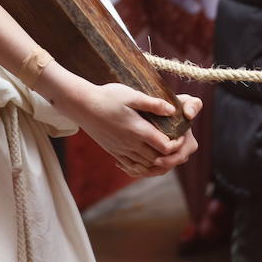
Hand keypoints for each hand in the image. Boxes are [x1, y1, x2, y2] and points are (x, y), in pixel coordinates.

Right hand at [58, 82, 196, 177]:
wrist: (82, 106)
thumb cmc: (107, 97)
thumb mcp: (131, 95)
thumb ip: (153, 103)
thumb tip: (173, 110)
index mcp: (138, 130)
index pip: (165, 147)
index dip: (176, 144)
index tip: (179, 134)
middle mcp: (131, 144)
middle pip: (157, 159)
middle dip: (169, 155)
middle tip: (175, 144)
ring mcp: (121, 150)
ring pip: (145, 165)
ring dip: (156, 161)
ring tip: (163, 151)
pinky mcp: (113, 151)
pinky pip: (131, 166)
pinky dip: (142, 166)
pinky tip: (145, 159)